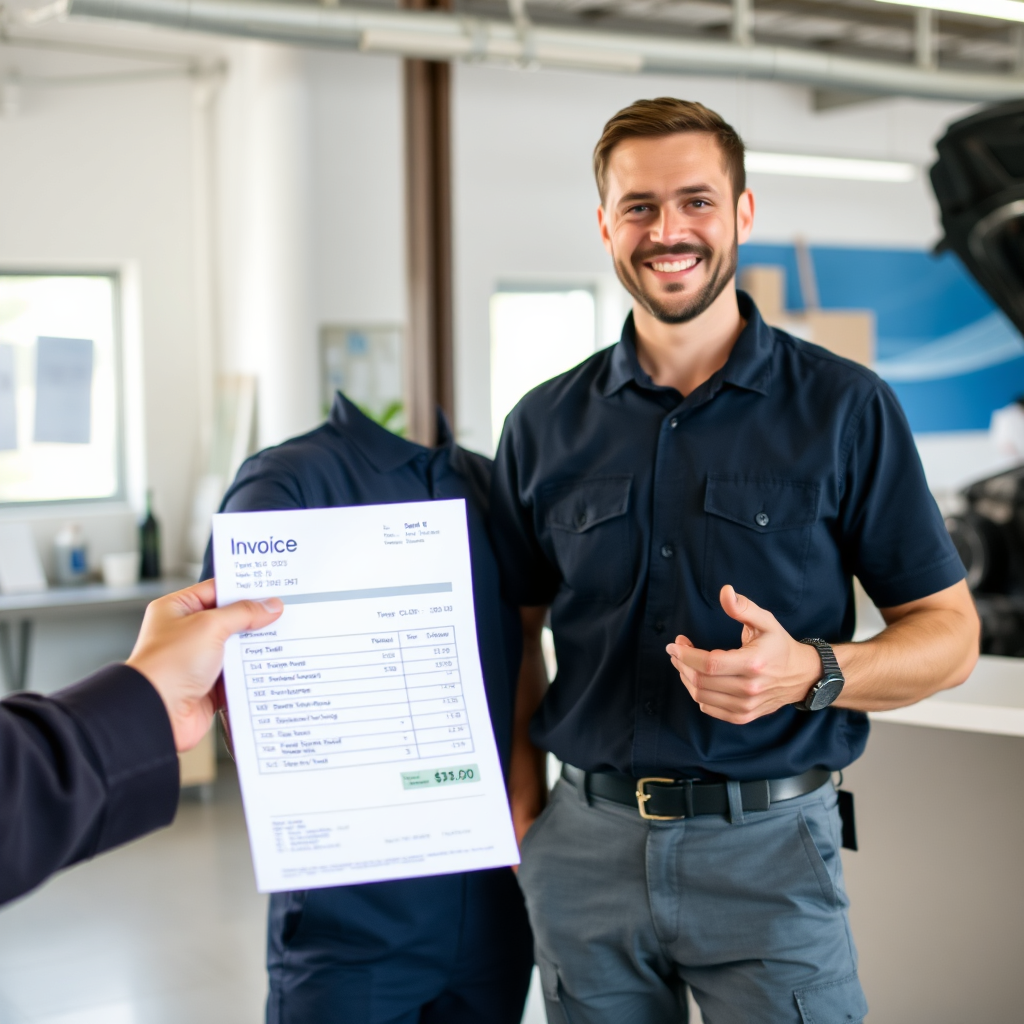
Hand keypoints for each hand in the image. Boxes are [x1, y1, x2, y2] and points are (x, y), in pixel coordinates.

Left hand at [126, 579, 282, 751]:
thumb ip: (243, 613)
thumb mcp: (209, 626)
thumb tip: (269, 606)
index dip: (243, 589)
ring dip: (255, 646)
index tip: (270, 589)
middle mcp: (186, 633)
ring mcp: (198, 660)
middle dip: (255, 619)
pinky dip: (252, 671)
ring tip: (283, 637)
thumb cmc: (168, 666)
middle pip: (229, 619)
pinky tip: (271, 664)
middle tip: (283, 612)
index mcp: (177, 609)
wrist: (158, 713)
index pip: (215, 590)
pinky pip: (237, 673)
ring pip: (236, 647)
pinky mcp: (209, 684)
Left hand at [665, 584, 820, 723]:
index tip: (674, 644)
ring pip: (701, 696)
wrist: (802, 676)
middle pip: (701, 681)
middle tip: (677, 650)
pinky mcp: (744, 715)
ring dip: (685, 678)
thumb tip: (725, 591)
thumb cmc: (779, 646)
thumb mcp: (766, 621)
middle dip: (681, 663)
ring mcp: (746, 706)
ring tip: (683, 662)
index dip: (686, 654)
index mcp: (753, 664)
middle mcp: (749, 689)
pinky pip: (708, 708)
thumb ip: (743, 607)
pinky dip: (697, 693)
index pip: (709, 664)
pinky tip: (697, 678)